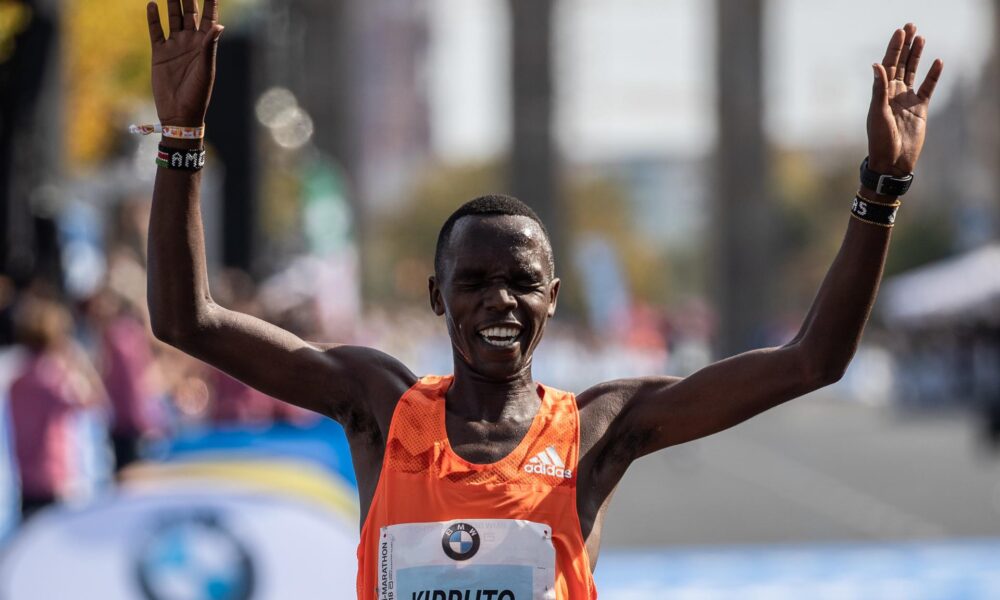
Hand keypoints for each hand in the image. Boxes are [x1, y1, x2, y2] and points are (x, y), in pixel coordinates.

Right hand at [146, 0, 223, 126]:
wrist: (178, 114)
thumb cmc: (197, 95)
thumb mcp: (205, 70)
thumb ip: (209, 47)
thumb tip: (218, 25)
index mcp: (205, 46)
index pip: (209, 18)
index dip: (211, 2)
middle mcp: (190, 42)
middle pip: (189, 13)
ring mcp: (174, 46)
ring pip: (173, 18)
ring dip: (172, 3)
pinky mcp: (159, 53)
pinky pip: (156, 31)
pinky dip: (153, 18)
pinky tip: (153, 4)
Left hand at [867, 23, 943, 175]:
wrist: (892, 161)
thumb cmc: (880, 140)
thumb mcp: (877, 114)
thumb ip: (879, 90)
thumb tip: (877, 65)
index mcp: (881, 93)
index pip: (888, 65)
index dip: (894, 48)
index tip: (900, 32)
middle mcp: (893, 93)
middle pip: (900, 64)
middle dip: (905, 45)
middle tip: (910, 26)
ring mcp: (907, 99)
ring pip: (912, 71)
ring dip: (916, 55)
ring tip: (920, 37)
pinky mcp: (919, 108)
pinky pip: (928, 87)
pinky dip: (933, 75)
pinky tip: (938, 61)